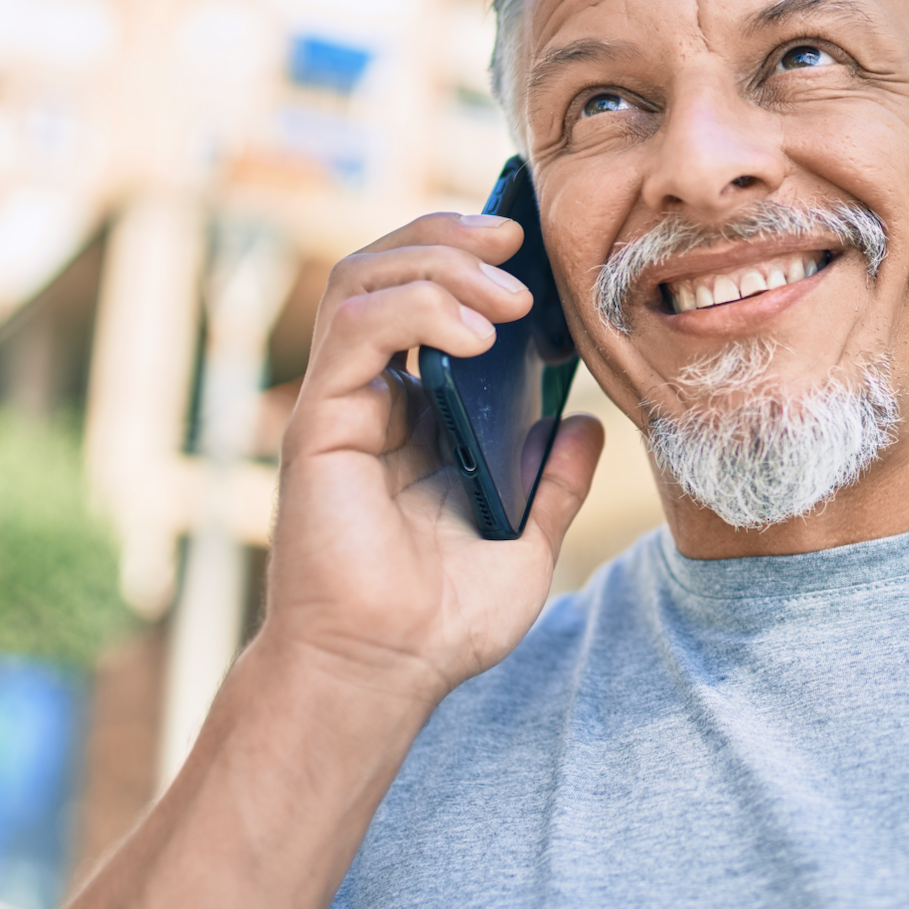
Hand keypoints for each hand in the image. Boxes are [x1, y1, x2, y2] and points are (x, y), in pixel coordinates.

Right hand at [257, 212, 604, 713]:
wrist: (388, 671)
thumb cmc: (441, 621)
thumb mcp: (527, 541)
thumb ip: (555, 482)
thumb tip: (588, 425)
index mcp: (419, 417)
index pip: (431, 301)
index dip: (472, 258)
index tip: (532, 249)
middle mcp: (375, 399)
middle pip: (393, 269)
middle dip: (454, 236)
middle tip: (518, 238)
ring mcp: (343, 405)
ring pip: (367, 280)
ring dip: (440, 262)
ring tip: (509, 294)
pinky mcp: (320, 421)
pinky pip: (355, 328)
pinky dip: (416, 307)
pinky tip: (476, 330)